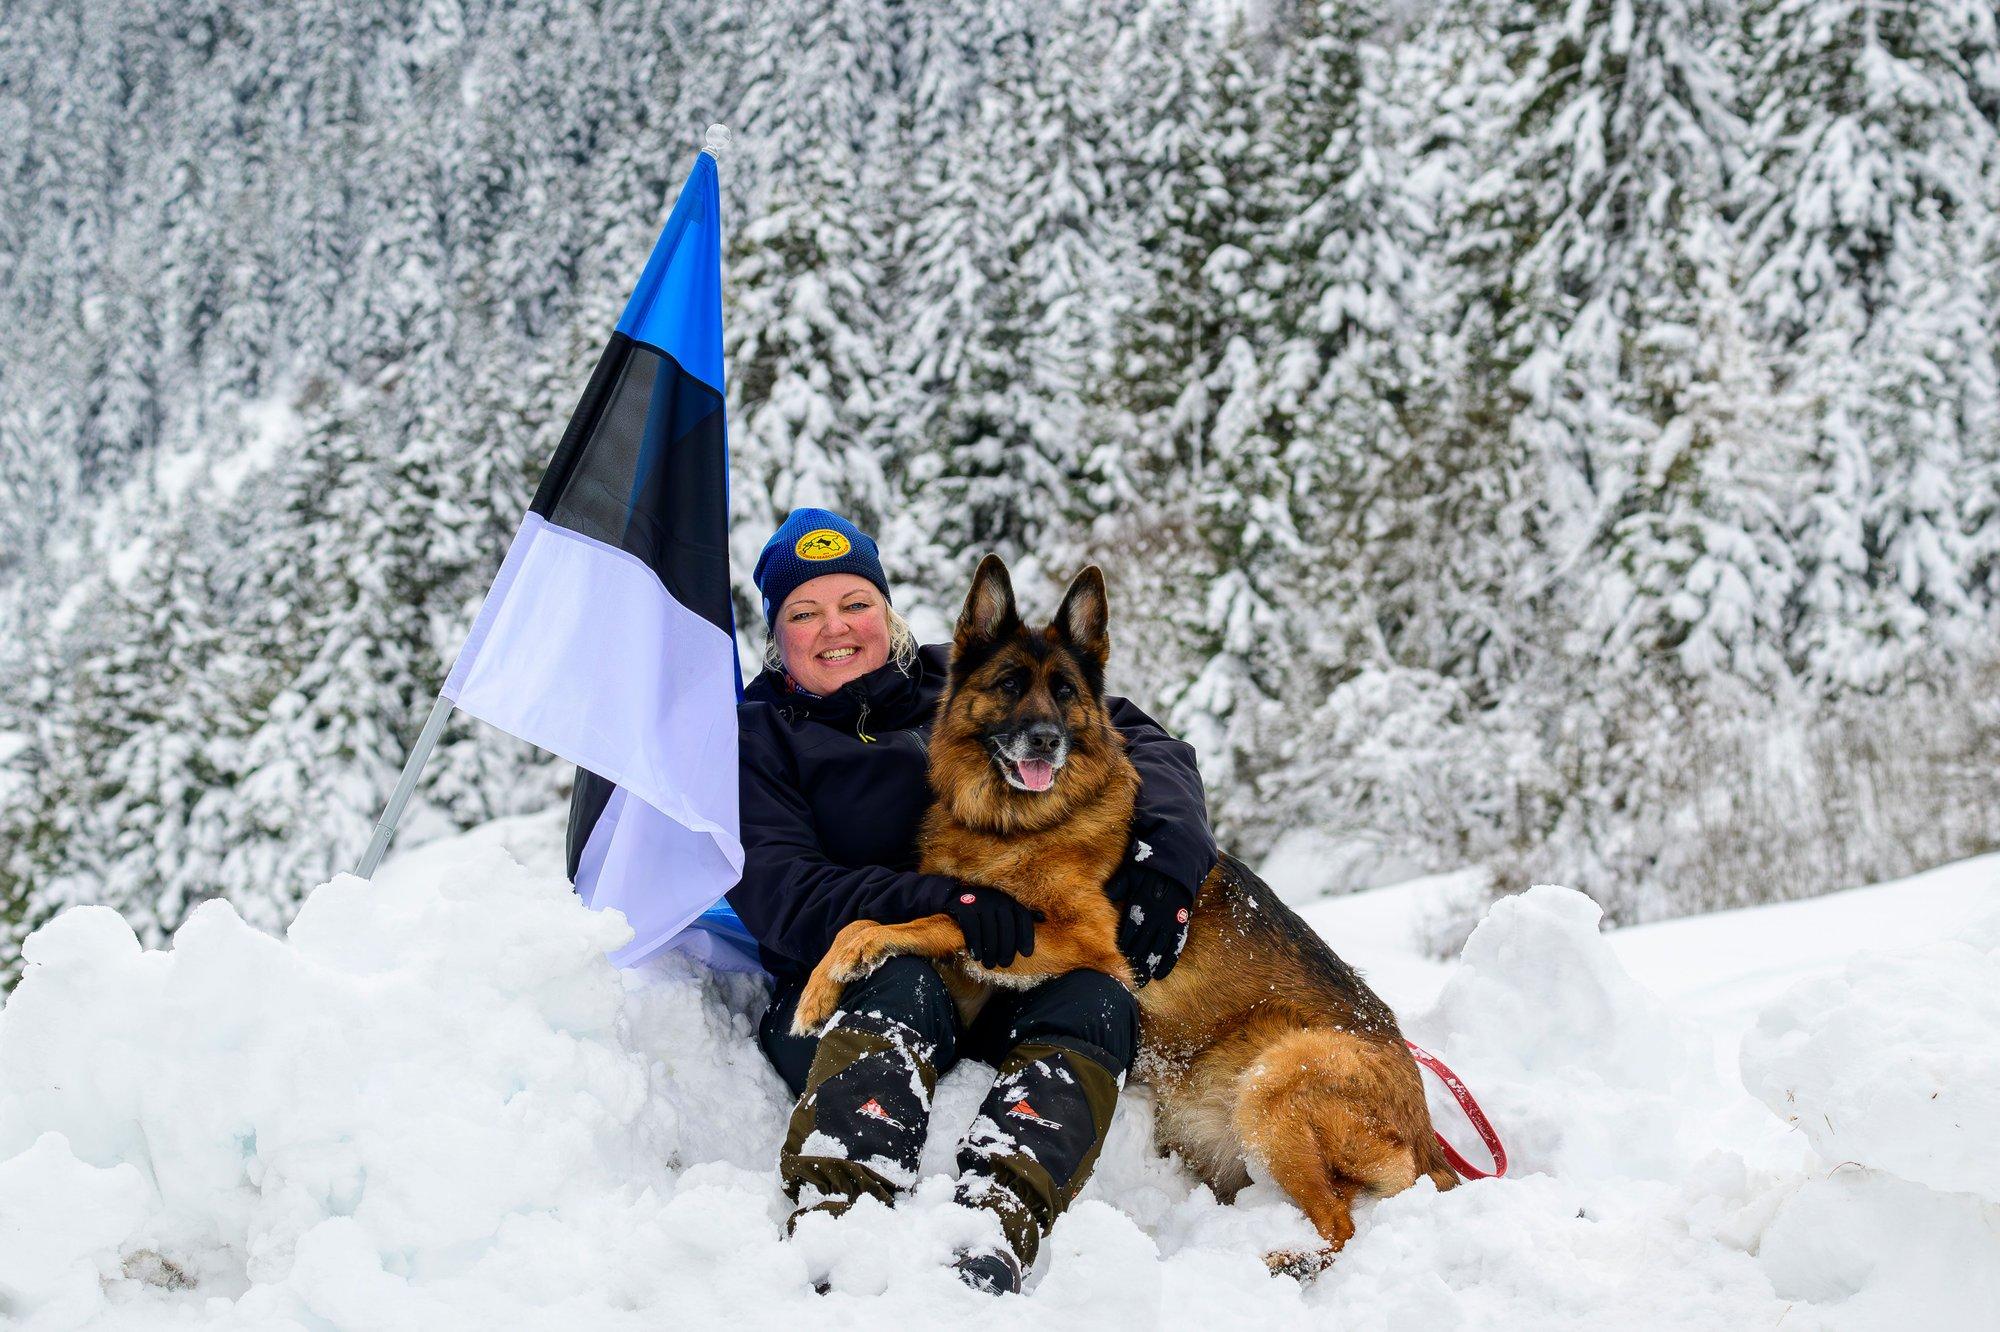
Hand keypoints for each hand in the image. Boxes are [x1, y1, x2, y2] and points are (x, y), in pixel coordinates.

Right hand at [944, 883, 1040, 967]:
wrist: (954, 896)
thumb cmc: (984, 908)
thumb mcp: (1003, 907)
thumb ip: (1020, 914)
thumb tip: (1044, 918)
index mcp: (1009, 900)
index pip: (1023, 918)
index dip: (1027, 936)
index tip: (1026, 954)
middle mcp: (997, 898)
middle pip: (1006, 926)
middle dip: (1007, 948)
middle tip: (1004, 964)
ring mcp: (980, 900)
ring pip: (989, 929)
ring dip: (990, 950)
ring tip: (989, 964)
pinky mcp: (963, 905)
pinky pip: (972, 927)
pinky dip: (975, 943)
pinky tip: (976, 956)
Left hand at [1105, 845, 1193, 984]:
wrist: (1180, 860)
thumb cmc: (1149, 867)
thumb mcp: (1129, 874)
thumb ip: (1116, 888)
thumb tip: (1101, 899)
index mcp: (1142, 902)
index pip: (1129, 930)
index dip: (1122, 947)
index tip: (1115, 960)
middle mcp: (1157, 914)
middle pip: (1143, 944)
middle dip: (1133, 962)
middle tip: (1126, 979)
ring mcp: (1171, 920)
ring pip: (1158, 949)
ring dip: (1148, 966)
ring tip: (1141, 981)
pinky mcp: (1182, 922)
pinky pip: (1176, 946)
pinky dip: (1168, 962)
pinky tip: (1160, 974)